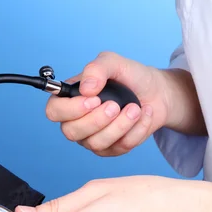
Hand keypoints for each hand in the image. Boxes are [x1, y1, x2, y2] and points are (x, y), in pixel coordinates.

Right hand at [45, 52, 197, 155]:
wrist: (157, 92)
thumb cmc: (131, 76)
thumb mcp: (114, 63)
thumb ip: (97, 69)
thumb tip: (86, 89)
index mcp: (70, 99)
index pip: (54, 112)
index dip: (70, 109)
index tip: (94, 99)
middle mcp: (77, 121)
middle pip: (71, 132)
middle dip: (97, 120)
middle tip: (116, 105)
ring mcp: (94, 138)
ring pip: (97, 143)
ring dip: (121, 125)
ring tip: (135, 108)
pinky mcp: (113, 149)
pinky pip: (120, 147)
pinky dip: (136, 130)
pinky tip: (143, 115)